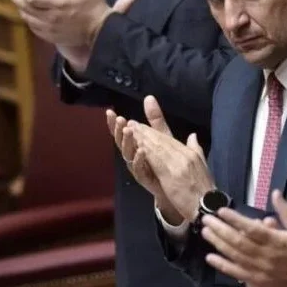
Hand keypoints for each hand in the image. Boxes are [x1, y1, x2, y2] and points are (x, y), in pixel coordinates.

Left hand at [0, 0, 134, 71]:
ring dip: (21, 7)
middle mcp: (51, 18)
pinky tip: (29, 12)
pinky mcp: (52, 37)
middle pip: (24, 7)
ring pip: (27, 17)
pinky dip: (29, 18)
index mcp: (58, 3)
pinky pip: (34, 27)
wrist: (102, 30)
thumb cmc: (94, 5)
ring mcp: (51, 29)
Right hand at [105, 99, 182, 224]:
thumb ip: (156, 120)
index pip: (123, 132)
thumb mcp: (163, 136)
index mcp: (136, 146)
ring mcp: (139, 168)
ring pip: (128, 155)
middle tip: (118, 119)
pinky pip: (139, 169)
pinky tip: (141, 151)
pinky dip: (139, 159)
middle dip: (119, 131)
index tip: (110, 112)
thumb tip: (149, 97)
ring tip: (128, 130)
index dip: (115, 124)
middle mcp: (134, 157)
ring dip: (128, 142)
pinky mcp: (146, 179)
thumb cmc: (166, 162)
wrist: (176, 188)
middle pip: (122, 143)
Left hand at [128, 96, 214, 221]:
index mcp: (191, 153)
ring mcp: (179, 164)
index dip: (155, 132)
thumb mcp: (202, 166)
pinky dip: (146, 152)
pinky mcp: (171, 175)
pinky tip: (137, 147)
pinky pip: (156, 160)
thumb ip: (195, 149)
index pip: (170, 139)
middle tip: (132, 124)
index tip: (142, 126)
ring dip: (143, 138)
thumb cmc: (204, 190)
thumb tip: (192, 135)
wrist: (207, 205)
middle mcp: (185, 155)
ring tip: (131, 131)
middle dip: (146, 131)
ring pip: (158, 148)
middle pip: (162, 140)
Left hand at [202, 190, 286, 286]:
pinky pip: (236, 272)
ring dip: (218, 243)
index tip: (221, 211)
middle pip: (238, 241)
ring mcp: (258, 269)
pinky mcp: (255, 281)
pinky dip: (222, 265)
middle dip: (220, 229)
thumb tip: (275, 193)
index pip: (251, 228)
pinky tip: (210, 257)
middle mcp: (264, 255)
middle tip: (206, 219)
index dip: (235, 219)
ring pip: (234, 255)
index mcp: (276, 240)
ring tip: (205, 232)